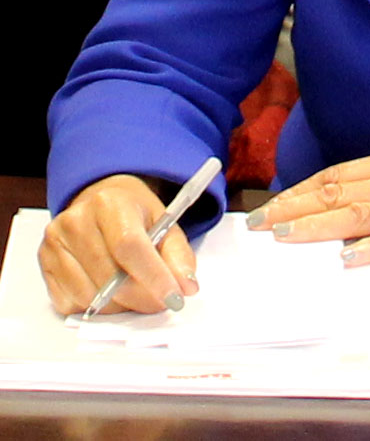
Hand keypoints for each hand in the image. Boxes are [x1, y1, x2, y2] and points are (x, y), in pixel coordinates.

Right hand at [37, 175, 197, 315]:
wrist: (99, 201)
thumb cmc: (133, 212)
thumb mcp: (164, 222)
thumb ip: (178, 255)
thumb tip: (186, 287)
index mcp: (109, 203)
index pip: (129, 247)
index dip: (154, 277)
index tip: (175, 297)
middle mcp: (76, 221)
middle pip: (110, 277)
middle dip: (141, 298)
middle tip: (160, 301)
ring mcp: (54, 244)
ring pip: (90, 296)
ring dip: (119, 306)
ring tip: (135, 291)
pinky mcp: (44, 266)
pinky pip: (71, 304)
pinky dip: (96, 307)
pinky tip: (109, 290)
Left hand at [245, 151, 369, 264]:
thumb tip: (344, 201)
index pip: (335, 176)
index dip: (299, 191)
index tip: (270, 206)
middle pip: (336, 192)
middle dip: (294, 208)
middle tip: (259, 224)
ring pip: (356, 213)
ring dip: (317, 226)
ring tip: (284, 237)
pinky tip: (347, 260)